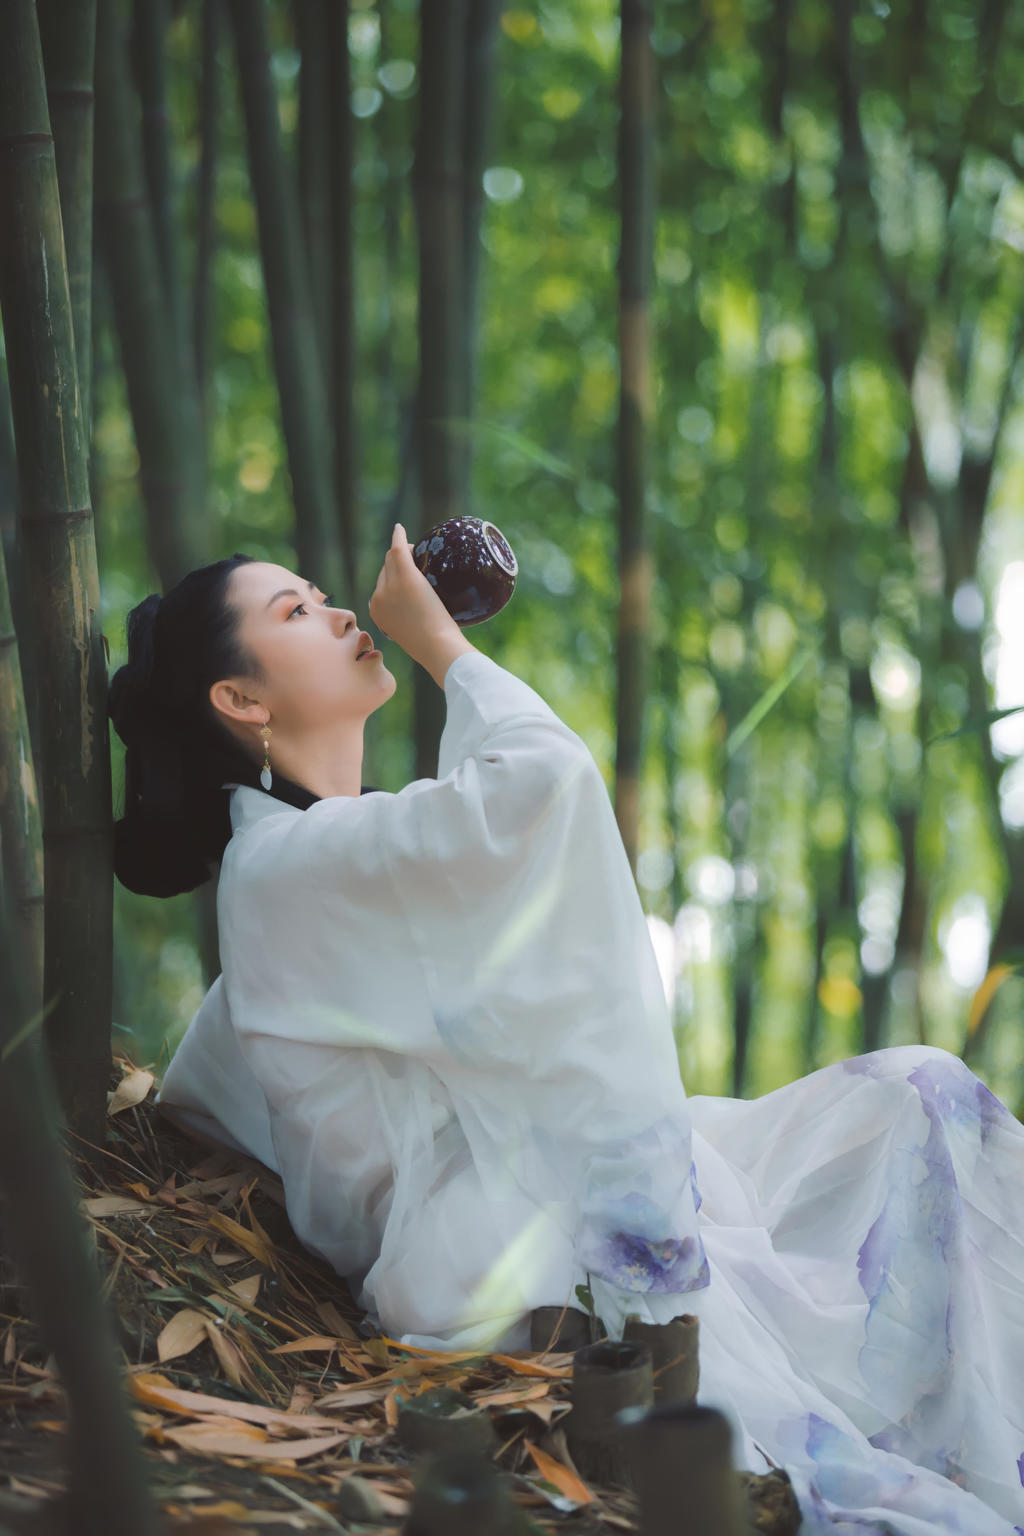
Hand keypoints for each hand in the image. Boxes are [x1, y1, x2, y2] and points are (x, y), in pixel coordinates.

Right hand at [369, 523, 476, 685]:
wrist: (437, 648)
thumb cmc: (433, 647)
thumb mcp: (414, 634)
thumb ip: (410, 622)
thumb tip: (423, 618)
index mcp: (377, 611)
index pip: (382, 584)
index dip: (395, 576)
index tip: (412, 579)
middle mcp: (378, 596)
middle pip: (386, 569)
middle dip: (399, 563)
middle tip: (421, 564)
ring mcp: (389, 585)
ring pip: (393, 558)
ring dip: (405, 552)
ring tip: (421, 554)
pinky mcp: (406, 576)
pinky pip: (398, 548)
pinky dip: (399, 536)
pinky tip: (400, 529)